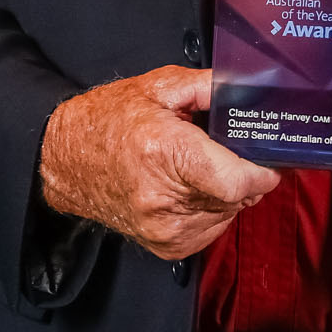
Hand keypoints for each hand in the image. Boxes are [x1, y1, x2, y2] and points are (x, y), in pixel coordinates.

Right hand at [38, 67, 279, 260]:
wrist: (65, 160)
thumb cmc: (108, 120)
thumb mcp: (158, 86)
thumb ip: (209, 85)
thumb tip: (251, 87)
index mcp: (166, 153)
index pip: (238, 181)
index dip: (261, 170)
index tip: (267, 158)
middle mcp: (165, 198)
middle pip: (238, 196)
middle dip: (242, 173)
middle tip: (222, 150)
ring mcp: (164, 228)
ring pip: (228, 214)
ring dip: (226, 193)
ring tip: (198, 166)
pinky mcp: (165, 246)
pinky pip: (212, 229)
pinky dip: (211, 210)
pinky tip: (190, 188)